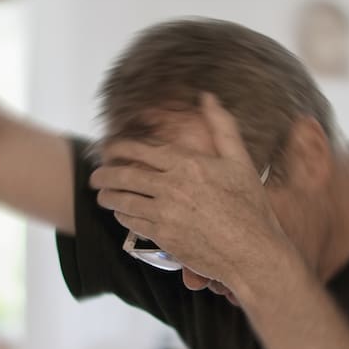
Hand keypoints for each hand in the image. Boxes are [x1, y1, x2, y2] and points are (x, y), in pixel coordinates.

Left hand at [90, 93, 289, 284]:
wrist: (252, 252)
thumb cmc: (250, 207)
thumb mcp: (240, 161)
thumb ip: (222, 127)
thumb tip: (208, 96)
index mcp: (187, 164)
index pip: (141, 150)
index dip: (119, 148)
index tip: (109, 148)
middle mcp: (172, 187)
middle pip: (125, 175)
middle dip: (104, 174)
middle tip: (95, 175)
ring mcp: (165, 213)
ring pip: (123, 200)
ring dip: (107, 196)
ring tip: (101, 194)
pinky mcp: (163, 237)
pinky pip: (133, 223)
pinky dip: (123, 215)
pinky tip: (121, 213)